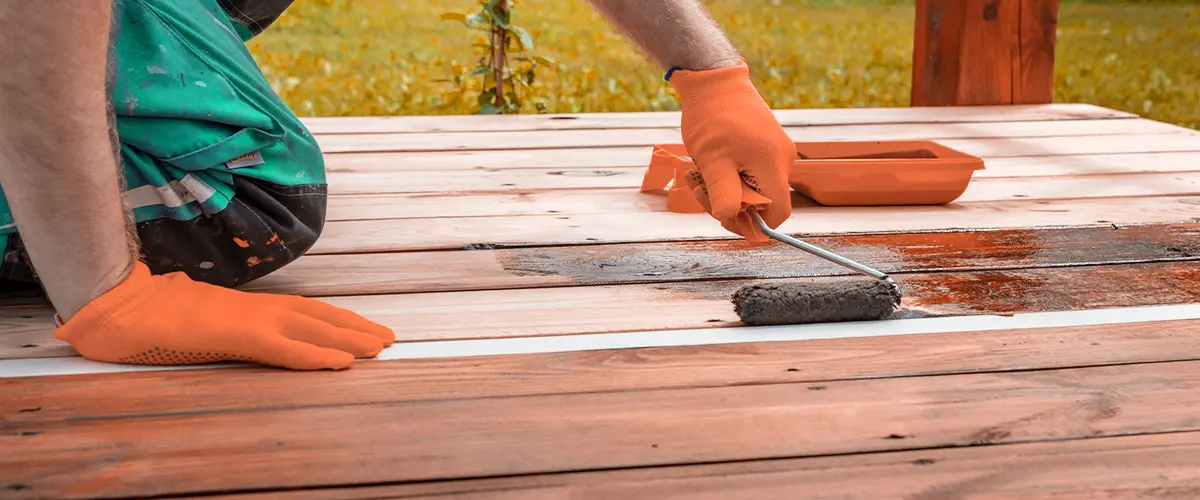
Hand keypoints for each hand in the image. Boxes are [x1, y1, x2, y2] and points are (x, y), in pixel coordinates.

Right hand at [53, 261, 394, 369]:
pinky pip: (284, 347)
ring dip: (348, 338)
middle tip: (388, 338)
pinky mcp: (235, 333)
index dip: (333, 321)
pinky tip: (343, 363)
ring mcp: (245, 317)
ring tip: (380, 347)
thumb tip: (236, 335)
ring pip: (311, 327)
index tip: (362, 331)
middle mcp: (253, 308)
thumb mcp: (195, 324)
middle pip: (316, 315)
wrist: (114, 308)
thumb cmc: (147, 318)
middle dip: (354, 327)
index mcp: (245, 308)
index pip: (300, 312)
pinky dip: (317, 355)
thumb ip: (221, 330)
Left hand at [668, 62, 796, 240]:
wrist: (714, 81)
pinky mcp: (767, 145)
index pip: (777, 213)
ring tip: (699, 173)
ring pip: (754, 188)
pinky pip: (752, 172)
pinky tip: (708, 163)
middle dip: (731, 203)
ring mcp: (777, 151)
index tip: (723, 215)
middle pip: (763, 202)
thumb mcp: (712, 161)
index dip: (752, 224)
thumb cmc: (712, 118)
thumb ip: (723, 194)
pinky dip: (730, 175)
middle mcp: (783, 160)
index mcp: (775, 166)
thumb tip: (729, 219)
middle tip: (700, 188)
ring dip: (726, 188)